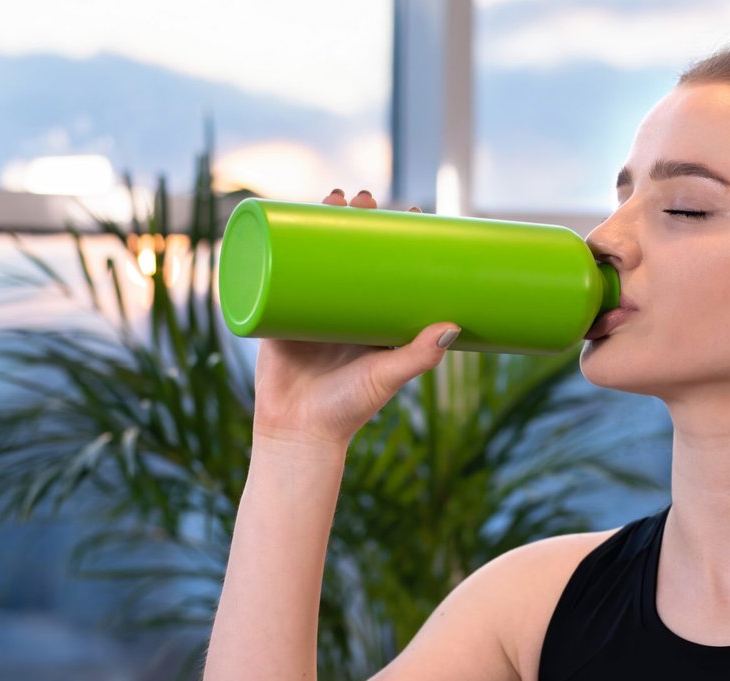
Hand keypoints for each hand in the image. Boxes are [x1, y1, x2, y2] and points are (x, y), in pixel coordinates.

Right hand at [250, 188, 454, 449]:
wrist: (298, 434)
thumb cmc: (348, 411)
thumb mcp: (387, 377)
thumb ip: (418, 356)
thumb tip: (452, 325)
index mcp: (374, 318)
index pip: (391, 265)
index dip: (399, 236)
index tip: (413, 209)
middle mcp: (345, 308)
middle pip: (352, 249)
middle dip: (359, 218)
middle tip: (367, 198)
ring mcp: (311, 307)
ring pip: (317, 253)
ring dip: (322, 220)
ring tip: (334, 197)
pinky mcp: (278, 312)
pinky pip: (276, 272)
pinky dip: (278, 243)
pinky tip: (281, 216)